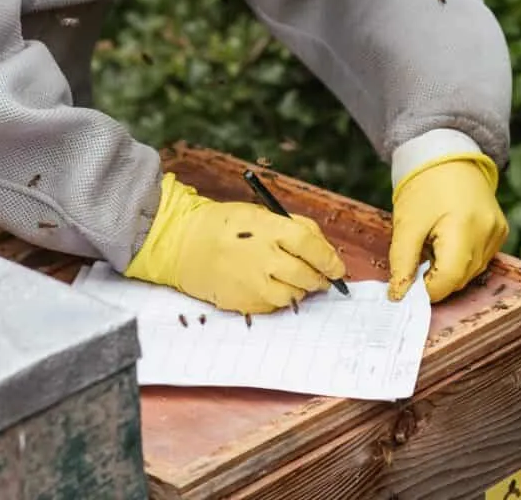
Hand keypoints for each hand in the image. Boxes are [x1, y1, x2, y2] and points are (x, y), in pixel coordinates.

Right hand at [125, 173, 346, 313]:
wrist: (183, 243)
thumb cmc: (224, 225)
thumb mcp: (260, 213)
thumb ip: (293, 227)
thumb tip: (322, 247)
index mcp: (269, 229)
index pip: (310, 245)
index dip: (329, 258)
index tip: (337, 267)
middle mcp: (262, 257)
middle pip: (306, 275)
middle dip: (320, 279)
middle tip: (324, 278)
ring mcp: (252, 283)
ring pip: (294, 295)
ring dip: (301, 290)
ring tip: (296, 280)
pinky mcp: (243, 302)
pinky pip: (274, 306)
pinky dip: (280, 299)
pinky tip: (272, 286)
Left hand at [387, 153, 507, 302]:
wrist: (446, 153)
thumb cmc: (424, 184)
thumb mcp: (406, 223)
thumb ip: (402, 262)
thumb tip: (398, 295)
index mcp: (464, 228)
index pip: (449, 280)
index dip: (426, 289)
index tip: (407, 286)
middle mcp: (488, 233)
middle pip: (461, 278)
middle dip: (436, 278)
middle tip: (416, 259)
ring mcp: (498, 232)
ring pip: (472, 271)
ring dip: (449, 268)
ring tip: (432, 243)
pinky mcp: (500, 230)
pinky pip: (481, 257)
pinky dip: (462, 257)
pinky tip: (448, 240)